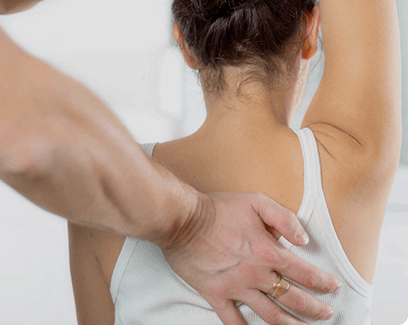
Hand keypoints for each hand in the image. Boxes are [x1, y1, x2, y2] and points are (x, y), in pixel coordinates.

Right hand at [162, 191, 339, 324]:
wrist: (182, 219)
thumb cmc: (217, 208)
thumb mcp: (255, 201)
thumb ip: (284, 218)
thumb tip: (305, 239)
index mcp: (268, 252)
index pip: (305, 273)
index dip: (323, 282)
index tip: (333, 287)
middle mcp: (256, 274)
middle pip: (293, 299)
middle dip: (315, 309)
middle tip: (326, 314)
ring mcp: (236, 287)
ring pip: (271, 315)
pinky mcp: (216, 294)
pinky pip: (233, 320)